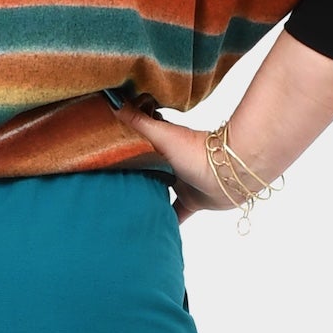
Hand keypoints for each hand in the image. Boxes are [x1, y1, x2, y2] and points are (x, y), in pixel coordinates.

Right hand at [110, 100, 263, 224]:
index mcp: (161, 146)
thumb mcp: (161, 134)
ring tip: (124, 208)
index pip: (137, 144)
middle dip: (131, 176)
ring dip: (146, 198)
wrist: (229, 173)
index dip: (122, 147)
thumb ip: (138, 121)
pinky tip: (150, 231)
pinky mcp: (191, 201)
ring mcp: (181, 184)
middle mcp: (169, 164)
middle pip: (146, 170)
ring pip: (158, 193)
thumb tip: (113, 101)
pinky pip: (175, 214)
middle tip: (108, 185)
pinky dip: (166, 221)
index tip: (103, 152)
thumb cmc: (196, 151)